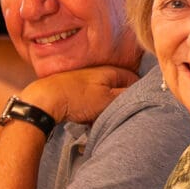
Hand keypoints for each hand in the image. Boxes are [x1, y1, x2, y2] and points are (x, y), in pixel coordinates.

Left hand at [20, 65, 138, 127]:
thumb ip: (127, 95)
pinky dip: (91, 108)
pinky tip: (86, 117)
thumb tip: (144, 91)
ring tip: (98, 117)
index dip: (137, 94)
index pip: (135, 80)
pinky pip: (91, 99)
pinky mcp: (75, 88)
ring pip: (104, 95)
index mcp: (111, 71)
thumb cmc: (77, 99)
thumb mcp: (108, 100)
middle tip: (114, 114)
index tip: (134, 106)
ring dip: (104, 107)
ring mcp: (86, 79)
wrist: (45, 100)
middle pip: (118, 88)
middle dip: (119, 103)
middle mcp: (100, 71)